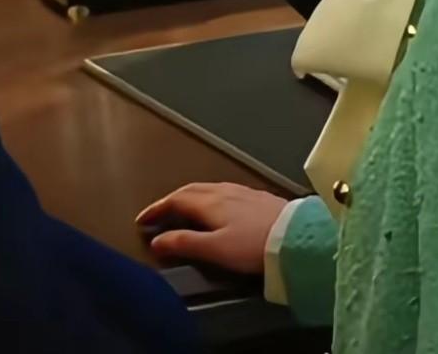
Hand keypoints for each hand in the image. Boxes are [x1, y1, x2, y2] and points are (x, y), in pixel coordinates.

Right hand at [136, 182, 288, 272]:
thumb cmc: (251, 245)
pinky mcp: (255, 196)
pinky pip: (221, 191)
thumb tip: (156, 239)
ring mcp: (240, 191)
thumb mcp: (215, 249)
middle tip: (157, 214)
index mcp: (209, 202)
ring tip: (180, 210)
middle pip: (190, 190)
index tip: (141, 219)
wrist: (295, 236)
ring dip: (189, 197)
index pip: (176, 200)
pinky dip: (206, 198)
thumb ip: (185, 243)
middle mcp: (222, 191)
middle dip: (170, 201)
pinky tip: (213, 207)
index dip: (157, 209)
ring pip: (207, 189)